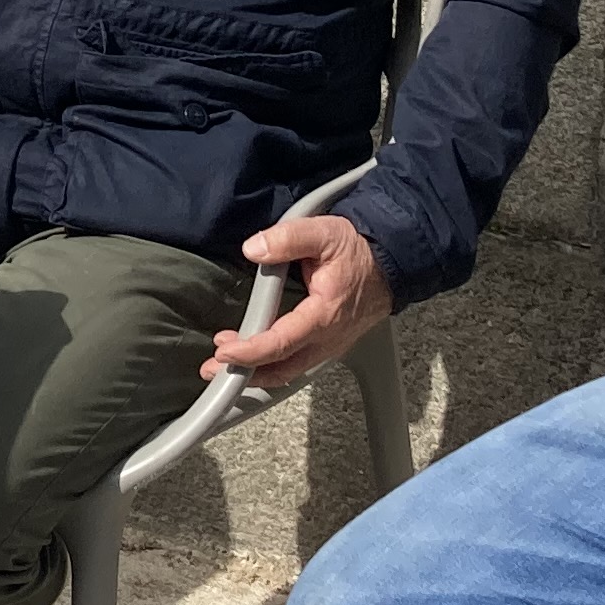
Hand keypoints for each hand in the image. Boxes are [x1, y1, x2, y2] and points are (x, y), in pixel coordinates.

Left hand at [204, 211, 391, 392]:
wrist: (391, 263)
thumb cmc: (358, 250)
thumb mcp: (325, 233)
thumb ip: (288, 238)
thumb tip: (254, 248)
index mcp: (325, 314)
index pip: (282, 342)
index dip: (251, 351)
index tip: (224, 351)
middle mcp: (328, 338)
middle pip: (283, 368)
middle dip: (246, 372)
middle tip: (213, 367)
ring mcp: (330, 345)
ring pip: (290, 371)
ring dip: (257, 372)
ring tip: (225, 365)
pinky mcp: (329, 345)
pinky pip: (298, 365)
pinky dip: (272, 366)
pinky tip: (253, 360)